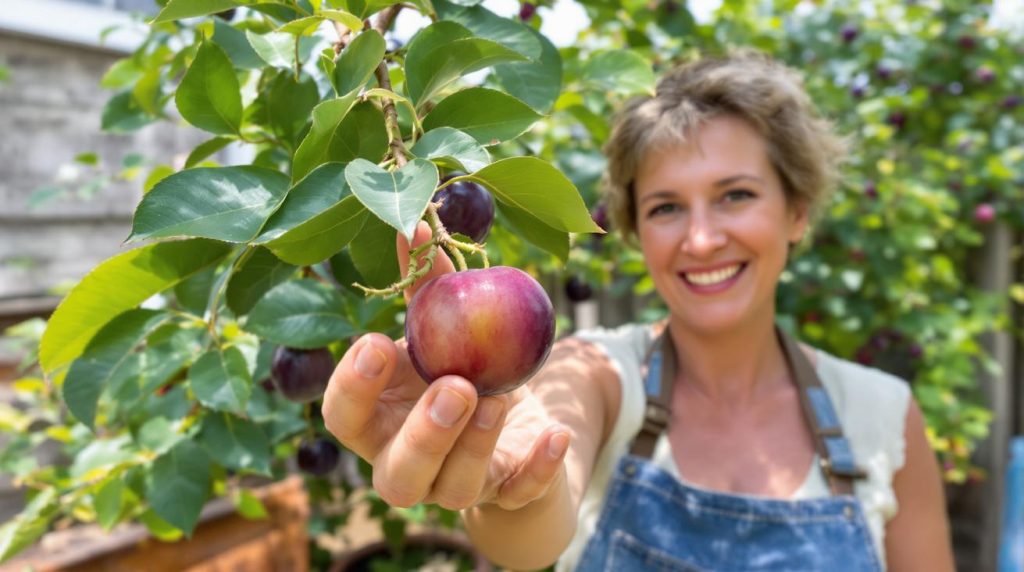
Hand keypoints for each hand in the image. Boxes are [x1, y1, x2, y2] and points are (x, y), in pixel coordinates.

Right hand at [321, 222, 570, 510]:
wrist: (510, 423)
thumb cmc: (456, 368)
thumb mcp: (441, 330)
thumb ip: (427, 286)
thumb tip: (416, 224)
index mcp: (377, 422)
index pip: (343, 418)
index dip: (352, 387)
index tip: (375, 343)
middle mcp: (408, 463)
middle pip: (397, 474)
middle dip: (424, 435)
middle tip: (454, 387)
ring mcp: (457, 486)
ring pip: (455, 489)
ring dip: (476, 445)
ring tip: (499, 398)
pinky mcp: (507, 490)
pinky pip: (521, 493)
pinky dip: (539, 468)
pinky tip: (555, 433)